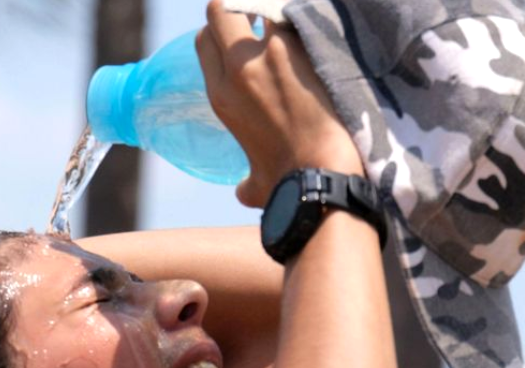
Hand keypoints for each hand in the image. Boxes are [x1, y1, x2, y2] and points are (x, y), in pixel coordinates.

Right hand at [196, 0, 362, 207]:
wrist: (320, 174)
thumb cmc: (288, 184)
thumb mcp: (255, 183)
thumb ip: (245, 182)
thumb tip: (243, 192)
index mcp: (220, 96)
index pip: (204, 41)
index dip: (220, 33)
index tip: (240, 36)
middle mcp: (237, 69)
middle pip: (221, 12)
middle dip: (239, 10)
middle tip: (263, 21)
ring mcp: (267, 54)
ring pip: (257, 5)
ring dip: (272, 12)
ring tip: (291, 26)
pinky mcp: (300, 47)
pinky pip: (294, 14)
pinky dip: (302, 18)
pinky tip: (316, 31)